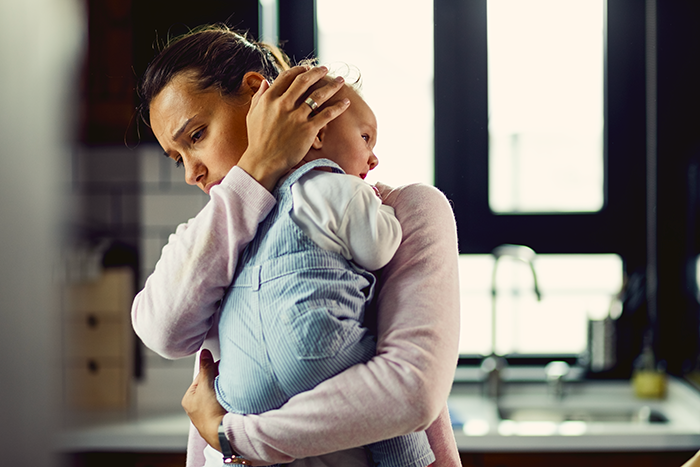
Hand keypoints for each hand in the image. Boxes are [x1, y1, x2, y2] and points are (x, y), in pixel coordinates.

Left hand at [182, 349, 226, 451]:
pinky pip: (225, 401)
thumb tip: (204, 353)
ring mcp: (209, 413)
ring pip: (218, 393)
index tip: (220, 365)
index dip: (211, 369)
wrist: (223, 433)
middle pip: (210, 384)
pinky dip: (229, 397)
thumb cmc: (210, 413)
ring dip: (225, 388)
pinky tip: (233, 397)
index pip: (201, 377)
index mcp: (189, 399)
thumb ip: (206, 368)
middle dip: (218, 379)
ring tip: (230, 387)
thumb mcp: (206, 385)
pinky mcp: (219, 416)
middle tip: (226, 376)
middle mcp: (197, 407)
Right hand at [237, 65, 349, 190]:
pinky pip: (327, 114)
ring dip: (332, 85)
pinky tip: (346, 102)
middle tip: (325, 69)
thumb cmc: (257, 141)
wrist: (263, 162)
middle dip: (317, 72)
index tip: (307, 68)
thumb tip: (265, 82)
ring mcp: (296, 117)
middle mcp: (283, 104)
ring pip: (318, 95)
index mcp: (269, 99)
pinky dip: (338, 107)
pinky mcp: (308, 129)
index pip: (286, 77)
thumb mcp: (252, 115)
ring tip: (340, 81)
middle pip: (304, 81)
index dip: (298, 70)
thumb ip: (258, 96)